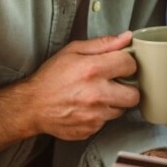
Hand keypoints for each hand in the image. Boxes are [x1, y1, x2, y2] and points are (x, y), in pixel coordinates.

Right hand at [16, 32, 139, 140]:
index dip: (126, 63)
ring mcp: (94, 115)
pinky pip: (106, 122)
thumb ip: (102, 44)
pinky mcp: (90, 129)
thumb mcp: (72, 51)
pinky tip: (87, 107)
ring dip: (113, 102)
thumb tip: (126, 37)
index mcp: (93, 70)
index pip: (130, 65)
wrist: (32, 106)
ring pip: (121, 110)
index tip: (119, 65)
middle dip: (128, 88)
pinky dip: (100, 115)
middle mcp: (97, 94)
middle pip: (134, 94)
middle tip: (115, 84)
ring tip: (97, 95)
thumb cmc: (50, 77)